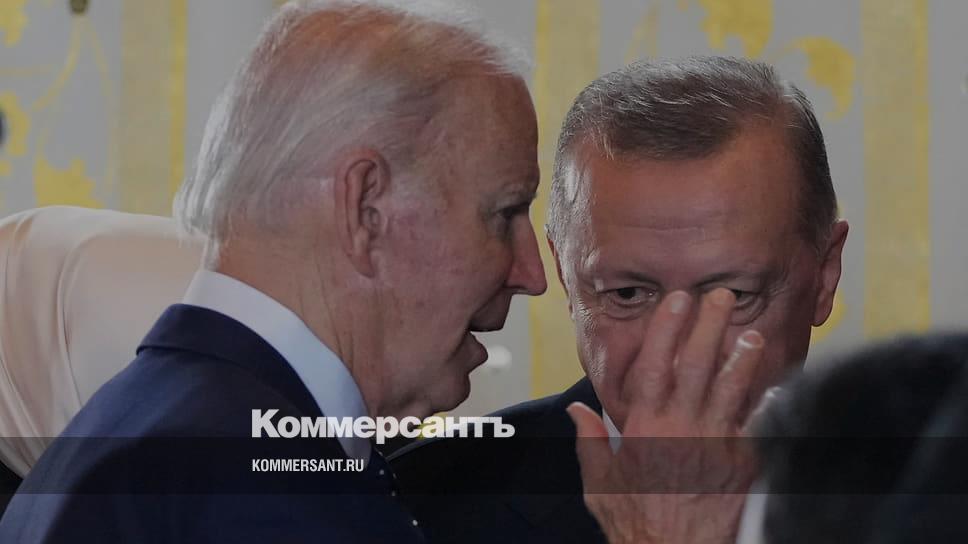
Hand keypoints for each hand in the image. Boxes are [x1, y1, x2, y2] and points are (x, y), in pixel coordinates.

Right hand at [568, 289, 764, 543]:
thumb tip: (577, 408)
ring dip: (742, 358)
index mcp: (643, 428)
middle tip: (720, 296)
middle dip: (708, 327)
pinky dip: (768, 404)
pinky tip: (779, 386)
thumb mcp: (599, 483)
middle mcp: (679, 429)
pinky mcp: (740, 465)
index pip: (655, 365)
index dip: (667, 328)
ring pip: (731, 390)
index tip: (677, 300)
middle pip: (696, 366)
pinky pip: (757, 426)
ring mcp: (713, 445)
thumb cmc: (635, 524)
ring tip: (751, 333)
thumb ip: (590, 441)